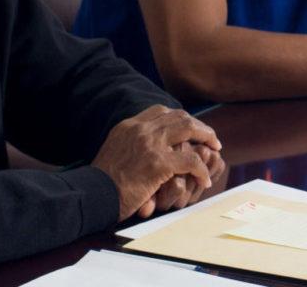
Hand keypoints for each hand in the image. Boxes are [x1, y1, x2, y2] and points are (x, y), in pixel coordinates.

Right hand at [91, 105, 220, 221]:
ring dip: (207, 139)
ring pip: (189, 130)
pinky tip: (204, 179)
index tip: (191, 129)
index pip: (161, 111)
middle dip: (199, 126)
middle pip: (180, 116)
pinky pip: (191, 161)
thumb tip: (148, 150)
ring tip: (215, 150)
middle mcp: (141, 129)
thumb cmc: (101, 183)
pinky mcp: (158, 163)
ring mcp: (150, 144)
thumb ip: (131, 146)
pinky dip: (201, 169)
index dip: (181, 119)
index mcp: (129, 126)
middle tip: (211, 138)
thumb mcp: (114, 153)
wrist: (91, 195)